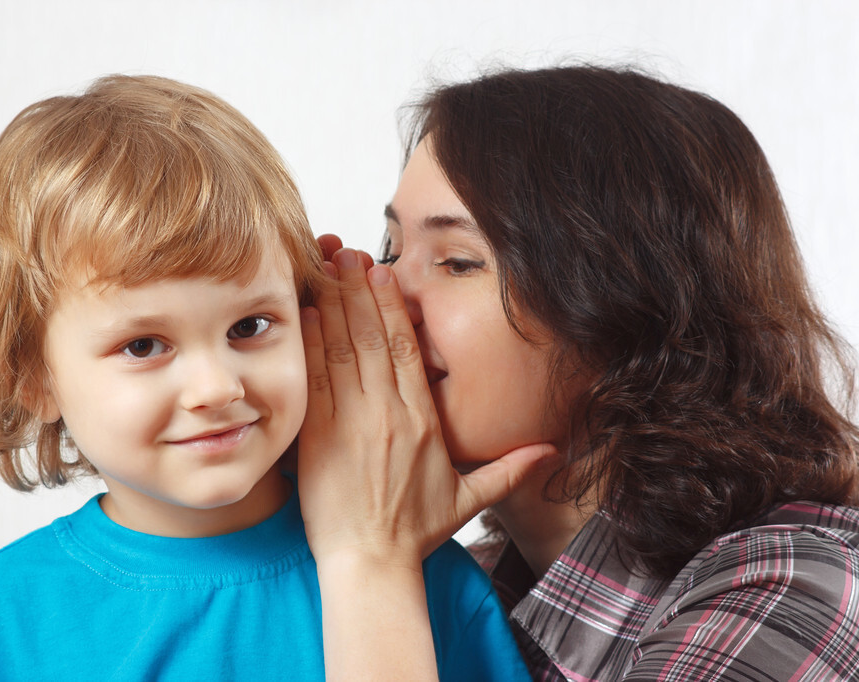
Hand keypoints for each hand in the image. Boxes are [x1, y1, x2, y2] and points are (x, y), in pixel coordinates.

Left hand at [297, 234, 553, 567]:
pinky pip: (315, 380)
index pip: (409, 352)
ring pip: (343, 351)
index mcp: (423, 422)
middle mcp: (388, 415)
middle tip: (350, 253)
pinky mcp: (319, 437)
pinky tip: (306, 313)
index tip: (384, 275)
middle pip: (373, 339)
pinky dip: (310, 344)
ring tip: (327, 267)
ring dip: (334, 304)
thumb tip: (552, 452)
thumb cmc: (414, 533)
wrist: (371, 565)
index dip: (395, 309)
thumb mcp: (469, 499)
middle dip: (360, 290)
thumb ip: (509, 469)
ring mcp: (351, 424)